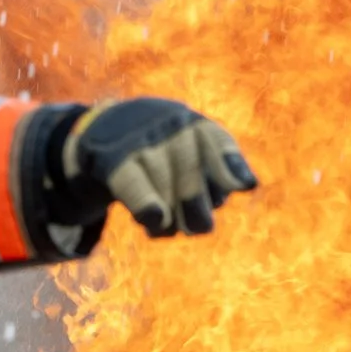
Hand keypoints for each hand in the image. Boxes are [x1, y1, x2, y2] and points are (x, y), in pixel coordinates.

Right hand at [59, 98, 257, 237]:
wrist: (102, 131)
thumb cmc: (162, 152)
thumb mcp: (193, 152)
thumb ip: (221, 170)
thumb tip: (248, 184)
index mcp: (193, 124)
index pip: (217, 143)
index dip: (230, 165)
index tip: (245, 186)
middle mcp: (168, 125)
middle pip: (190, 169)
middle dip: (198, 205)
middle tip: (201, 227)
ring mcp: (139, 140)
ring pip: (163, 183)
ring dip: (171, 216)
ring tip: (169, 227)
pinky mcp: (112, 159)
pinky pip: (133, 184)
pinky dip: (147, 204)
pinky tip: (156, 221)